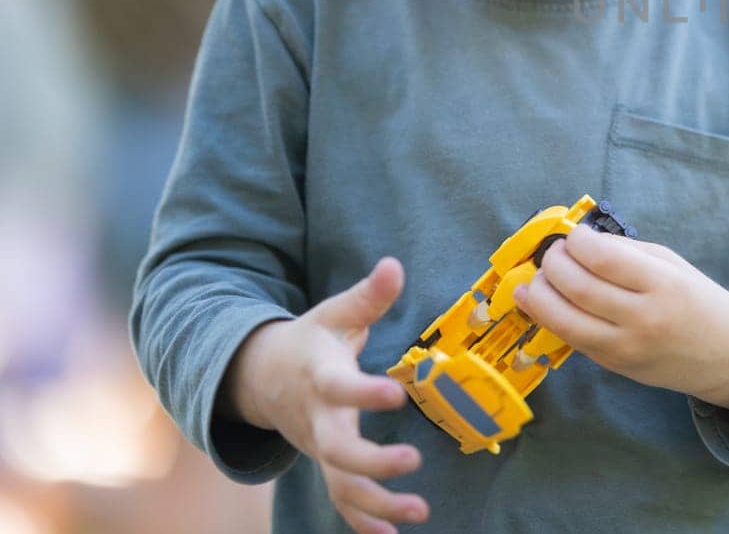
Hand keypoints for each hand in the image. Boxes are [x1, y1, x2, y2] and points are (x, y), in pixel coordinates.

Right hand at [225, 258, 429, 532]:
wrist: (263, 378)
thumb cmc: (310, 342)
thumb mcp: (335, 315)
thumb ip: (367, 296)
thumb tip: (393, 265)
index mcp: (320, 379)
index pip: (340, 388)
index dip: (365, 393)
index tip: (396, 394)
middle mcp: (317, 421)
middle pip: (337, 451)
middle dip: (372, 462)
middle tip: (412, 462)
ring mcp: (319, 449)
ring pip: (342, 486)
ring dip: (378, 503)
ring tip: (420, 510)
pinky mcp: (327, 467)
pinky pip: (342, 502)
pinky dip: (364, 522)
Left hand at [513, 224, 728, 418]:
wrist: (722, 354)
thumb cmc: (694, 300)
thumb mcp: (670, 264)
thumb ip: (626, 252)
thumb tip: (578, 242)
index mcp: (663, 284)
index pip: (604, 259)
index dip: (578, 242)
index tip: (575, 235)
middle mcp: (644, 319)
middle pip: (578, 288)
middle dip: (553, 263)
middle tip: (554, 252)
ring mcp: (626, 347)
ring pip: (564, 320)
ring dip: (539, 294)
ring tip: (538, 277)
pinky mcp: (613, 365)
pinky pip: (571, 338)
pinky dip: (548, 317)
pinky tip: (538, 300)